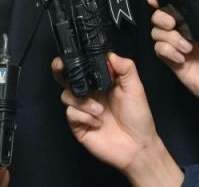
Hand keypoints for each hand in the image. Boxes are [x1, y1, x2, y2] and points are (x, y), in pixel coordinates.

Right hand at [54, 54, 182, 186]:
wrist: (138, 145)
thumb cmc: (138, 117)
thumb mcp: (136, 88)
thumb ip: (125, 68)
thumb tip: (110, 54)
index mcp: (100, 82)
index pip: (83, 66)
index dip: (75, 59)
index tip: (73, 53)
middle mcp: (88, 94)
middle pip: (65, 78)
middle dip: (59, 70)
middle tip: (61, 67)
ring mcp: (82, 109)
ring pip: (66, 95)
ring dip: (83, 101)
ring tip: (100, 110)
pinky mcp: (78, 125)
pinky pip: (71, 113)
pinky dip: (84, 116)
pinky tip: (97, 122)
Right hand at [149, 0, 198, 140]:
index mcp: (198, 25)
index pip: (177, 9)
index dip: (162, 2)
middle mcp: (185, 34)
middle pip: (160, 19)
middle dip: (161, 18)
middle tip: (171, 23)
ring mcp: (178, 50)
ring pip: (157, 34)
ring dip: (168, 37)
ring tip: (186, 48)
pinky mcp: (174, 65)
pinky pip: (160, 52)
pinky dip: (167, 51)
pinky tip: (182, 58)